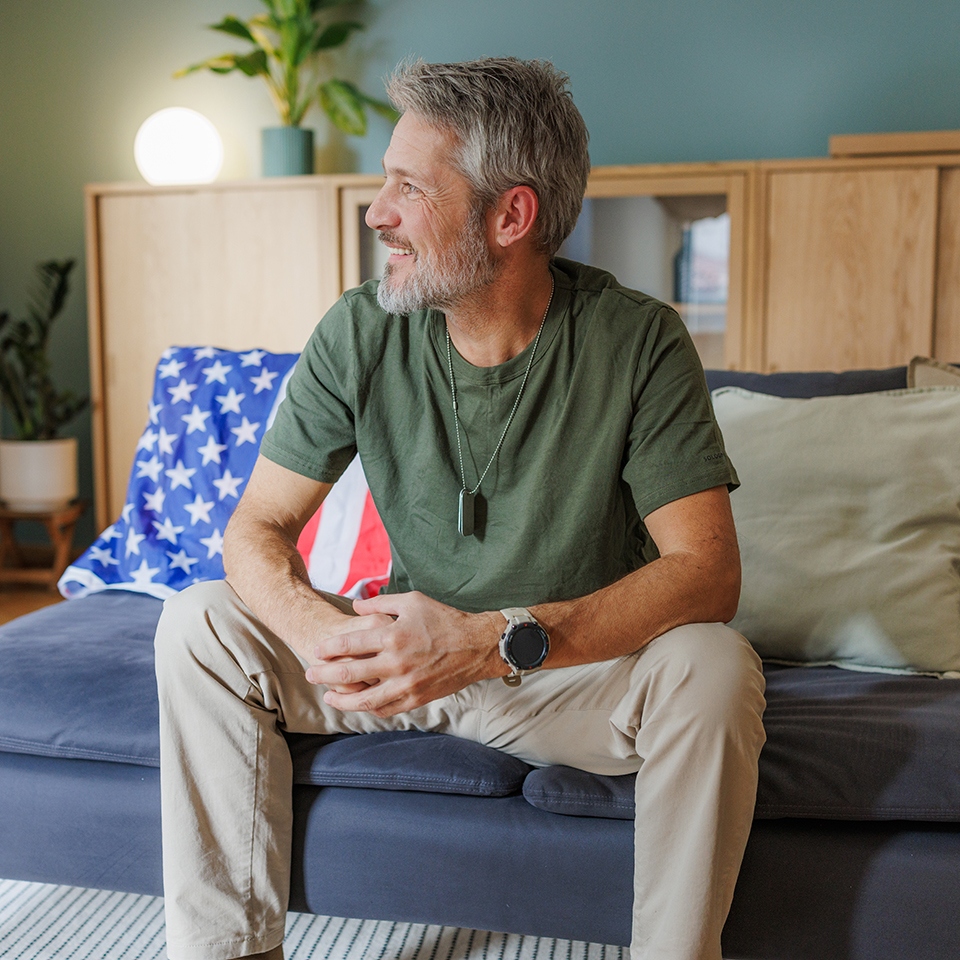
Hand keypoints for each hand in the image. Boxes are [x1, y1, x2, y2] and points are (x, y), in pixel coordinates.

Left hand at [305, 591, 502, 716]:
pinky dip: (369, 709)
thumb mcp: (412, 601)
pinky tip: (359, 705)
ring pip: (365, 699)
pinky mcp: (417, 698)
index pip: (351, 644)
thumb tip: (354, 606)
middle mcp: (397, 663)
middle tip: (311, 675)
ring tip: (329, 697)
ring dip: (342, 700)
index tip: (317, 650)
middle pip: (350, 673)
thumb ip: (379, 603)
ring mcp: (407, 684)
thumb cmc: (444, 619)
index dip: (329, 649)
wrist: (477, 646)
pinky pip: (387, 709)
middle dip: (325, 675)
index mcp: (394, 636)